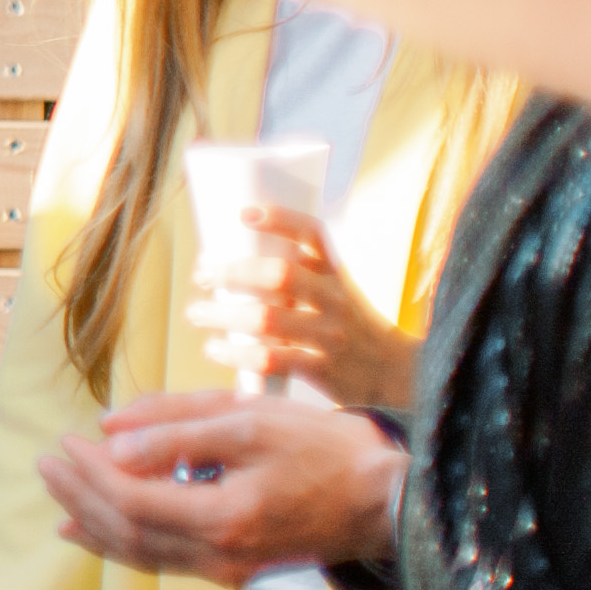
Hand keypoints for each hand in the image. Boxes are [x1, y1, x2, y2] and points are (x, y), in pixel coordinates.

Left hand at [41, 392, 402, 585]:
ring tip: (55, 494)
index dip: (91, 474)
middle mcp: (220, 556)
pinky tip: (92, 528)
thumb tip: (110, 435)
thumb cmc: (324, 451)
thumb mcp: (251, 420)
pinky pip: (160, 559)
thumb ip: (177, 428)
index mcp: (226, 518)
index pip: (133, 502)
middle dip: (79, 496)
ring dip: (92, 522)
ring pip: (139, 554)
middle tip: (46, 461)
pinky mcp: (232, 568)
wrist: (386, 501)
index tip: (66, 441)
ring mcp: (226, 569)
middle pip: (126, 532)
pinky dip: (120, 541)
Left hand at [187, 203, 415, 412]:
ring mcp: (329, 334)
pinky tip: (215, 348)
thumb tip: (225, 260)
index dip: (280, 220)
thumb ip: (295, 276)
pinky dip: (235, 353)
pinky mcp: (321, 368)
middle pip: (281, 276)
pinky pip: (270, 359)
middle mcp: (335, 299)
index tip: (242, 214)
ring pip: (267, 319)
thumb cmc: (346, 326)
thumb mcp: (333, 292)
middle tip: (203, 274)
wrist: (393, 374)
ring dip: (223, 314)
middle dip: (234, 272)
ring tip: (197, 312)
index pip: (312, 235)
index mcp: (336, 272)